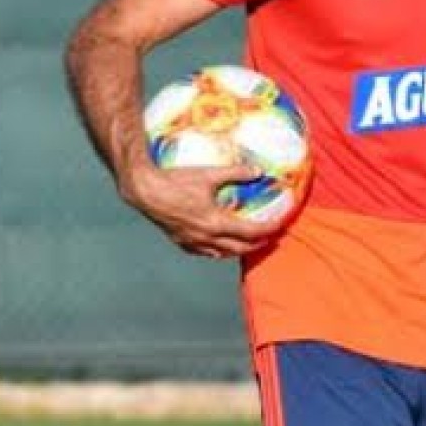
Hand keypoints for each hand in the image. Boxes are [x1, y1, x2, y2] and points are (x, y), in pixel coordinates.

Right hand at [120, 158, 280, 260]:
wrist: (145, 190)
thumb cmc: (176, 180)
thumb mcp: (209, 174)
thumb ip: (236, 172)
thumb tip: (258, 171)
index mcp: (216, 222)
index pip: (251, 232)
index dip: (268, 230)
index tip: (280, 226)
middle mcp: (206, 237)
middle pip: (239, 249)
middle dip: (257, 244)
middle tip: (269, 238)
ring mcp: (192, 242)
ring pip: (222, 254)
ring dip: (238, 250)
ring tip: (247, 243)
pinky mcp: (180, 242)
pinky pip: (204, 252)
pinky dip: (217, 251)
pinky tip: (218, 246)